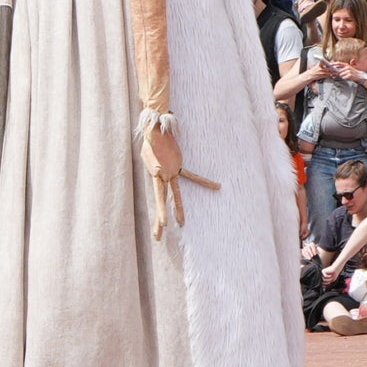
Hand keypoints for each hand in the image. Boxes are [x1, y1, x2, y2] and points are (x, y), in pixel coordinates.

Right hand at [139, 117, 218, 237]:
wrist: (156, 129)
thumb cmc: (152, 137)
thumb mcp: (149, 148)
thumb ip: (152, 160)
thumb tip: (156, 171)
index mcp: (157, 176)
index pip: (159, 197)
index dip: (162, 211)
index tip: (164, 225)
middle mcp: (162, 178)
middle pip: (162, 202)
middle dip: (159, 219)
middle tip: (158, 237)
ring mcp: (170, 173)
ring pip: (175, 195)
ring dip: (178, 209)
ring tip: (181, 224)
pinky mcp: (177, 167)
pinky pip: (191, 176)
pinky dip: (204, 181)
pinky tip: (217, 186)